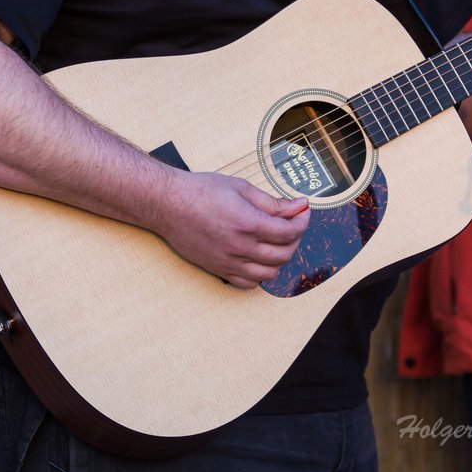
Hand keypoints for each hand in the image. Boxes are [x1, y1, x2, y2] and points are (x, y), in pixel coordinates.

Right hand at [153, 170, 310, 289]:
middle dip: (295, 238)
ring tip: (276, 241)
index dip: (302, 221)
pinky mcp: (219, 269)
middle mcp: (240, 246)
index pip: (289, 232)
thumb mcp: (241, 188)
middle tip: (291, 224)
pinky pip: (249, 283)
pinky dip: (260, 274)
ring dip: (280, 258)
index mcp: (248, 222)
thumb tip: (299, 206)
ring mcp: (229, 261)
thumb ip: (272, 202)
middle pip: (284, 254)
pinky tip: (258, 258)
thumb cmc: (201, 191)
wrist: (168, 204)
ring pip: (270, 273)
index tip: (302, 212)